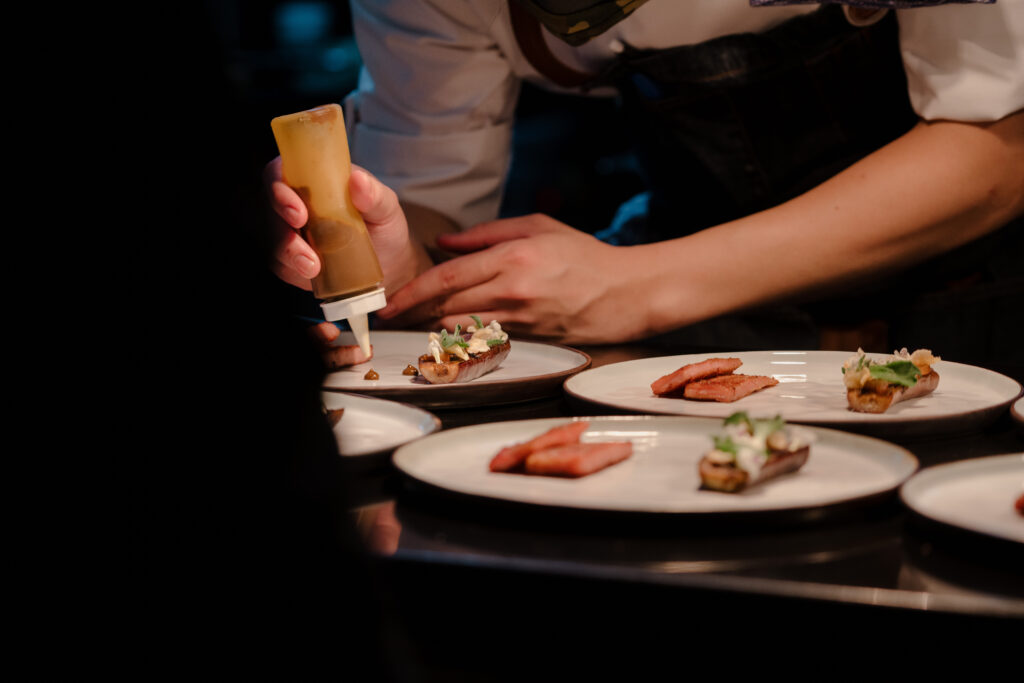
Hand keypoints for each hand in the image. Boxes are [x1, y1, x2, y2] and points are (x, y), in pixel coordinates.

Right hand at [263, 157, 426, 292]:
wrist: (389, 266)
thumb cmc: (384, 228)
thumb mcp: (386, 209)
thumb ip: (374, 195)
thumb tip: (358, 181)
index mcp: (314, 179)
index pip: (280, 172)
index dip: (279, 188)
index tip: (298, 211)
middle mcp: (296, 202)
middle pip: (270, 207)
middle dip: (281, 228)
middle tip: (304, 247)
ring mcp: (291, 231)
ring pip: (272, 239)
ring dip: (288, 253)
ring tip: (313, 268)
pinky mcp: (290, 259)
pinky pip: (280, 264)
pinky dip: (292, 270)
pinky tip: (312, 275)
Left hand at [376, 214, 653, 343]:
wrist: (626, 294)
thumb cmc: (584, 255)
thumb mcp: (538, 227)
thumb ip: (486, 233)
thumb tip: (444, 243)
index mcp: (514, 258)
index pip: (448, 278)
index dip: (412, 292)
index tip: (389, 302)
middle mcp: (514, 292)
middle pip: (447, 308)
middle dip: (414, 313)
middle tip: (390, 315)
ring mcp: (521, 320)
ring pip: (462, 329)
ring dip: (434, 327)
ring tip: (413, 323)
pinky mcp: (529, 340)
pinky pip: (484, 340)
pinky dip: (462, 337)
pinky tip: (450, 333)